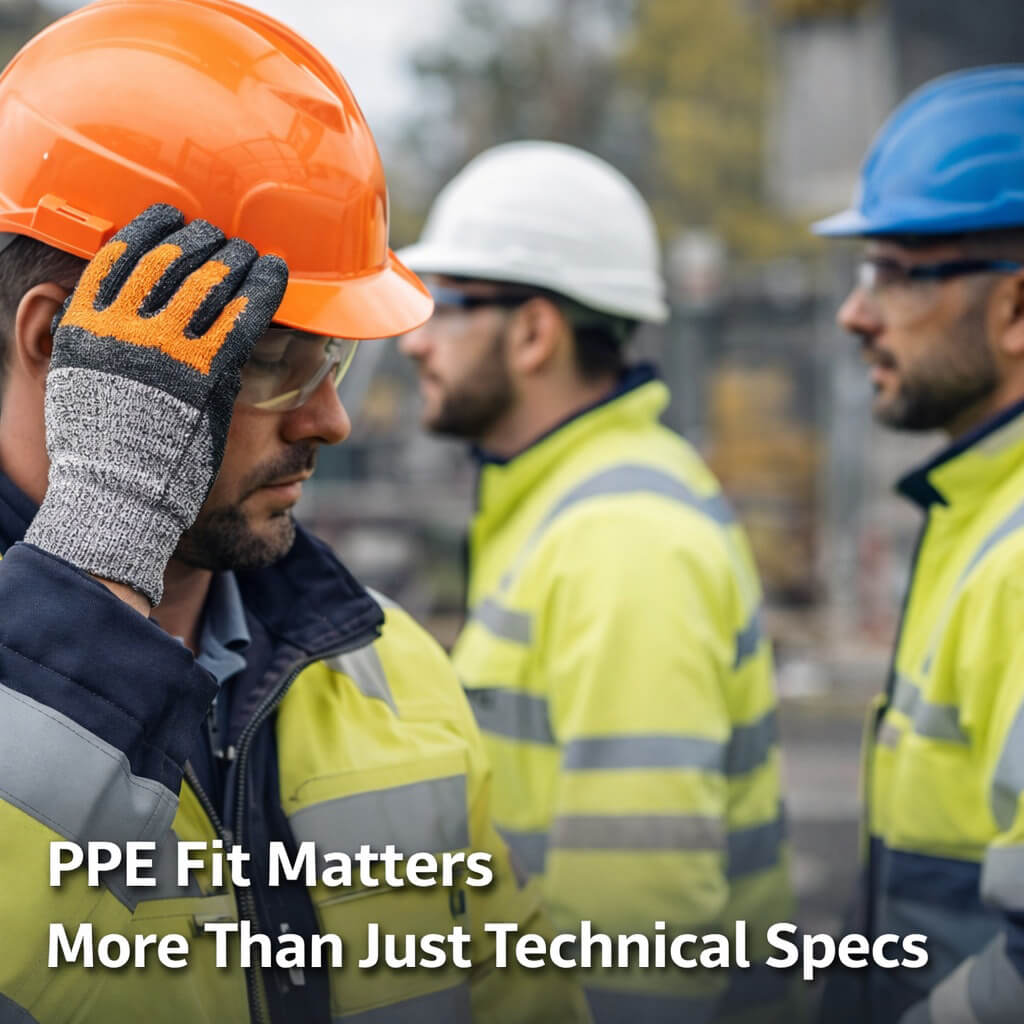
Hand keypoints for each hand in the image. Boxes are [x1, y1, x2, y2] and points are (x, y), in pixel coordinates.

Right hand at [25, 203, 287, 605]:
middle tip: (222, 236)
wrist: (119, 497)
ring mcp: (171, 347)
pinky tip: (276, 273)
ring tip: (251, 251)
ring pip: (211, 279)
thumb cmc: (100, 449)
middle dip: (202, 241)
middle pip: (171, 259)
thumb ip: (94, 341)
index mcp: (89, 323)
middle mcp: (127, 326)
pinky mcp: (211, 372)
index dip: (152, 229)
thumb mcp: (78, 382)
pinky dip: (263, 288)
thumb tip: (97, 315)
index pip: (121, 254)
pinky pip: (244, 315)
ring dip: (236, 258)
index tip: (171, 220)